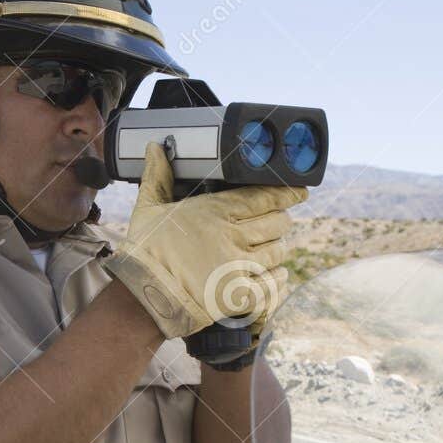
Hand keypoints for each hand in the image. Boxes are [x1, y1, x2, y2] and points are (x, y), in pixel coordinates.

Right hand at [102, 143, 307, 341]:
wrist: (143, 295)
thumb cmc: (145, 251)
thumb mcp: (148, 208)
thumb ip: (158, 177)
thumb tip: (155, 147)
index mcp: (216, 211)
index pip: (263, 197)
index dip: (286, 193)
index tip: (299, 192)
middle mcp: (233, 236)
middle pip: (276, 223)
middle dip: (280, 221)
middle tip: (278, 222)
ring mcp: (239, 266)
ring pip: (278, 251)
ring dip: (278, 248)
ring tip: (274, 248)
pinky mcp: (240, 295)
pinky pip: (274, 284)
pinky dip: (279, 278)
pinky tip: (277, 275)